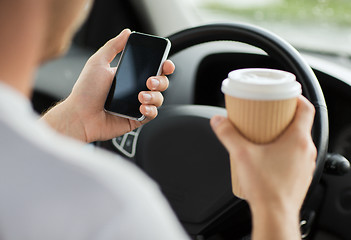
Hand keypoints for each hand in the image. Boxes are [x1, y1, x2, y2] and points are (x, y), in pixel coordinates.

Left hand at [42, 29, 174, 141]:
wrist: (80, 116)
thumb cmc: (85, 92)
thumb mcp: (98, 62)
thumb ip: (113, 46)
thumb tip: (127, 32)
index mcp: (129, 75)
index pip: (152, 68)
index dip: (163, 65)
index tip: (166, 64)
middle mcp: (135, 89)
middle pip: (160, 82)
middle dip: (160, 81)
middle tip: (149, 81)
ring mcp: (137, 104)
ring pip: (159, 98)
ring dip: (154, 96)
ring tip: (141, 96)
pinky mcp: (136, 118)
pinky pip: (152, 114)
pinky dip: (150, 110)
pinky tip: (141, 107)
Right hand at [211, 96, 316, 212]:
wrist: (274, 215)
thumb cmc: (266, 188)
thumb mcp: (242, 154)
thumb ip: (228, 134)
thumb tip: (218, 121)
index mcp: (298, 140)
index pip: (306, 109)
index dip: (296, 98)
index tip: (284, 95)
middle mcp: (306, 151)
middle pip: (300, 123)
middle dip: (283, 116)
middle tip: (267, 113)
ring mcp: (305, 164)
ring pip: (298, 140)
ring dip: (283, 133)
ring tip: (264, 133)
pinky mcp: (300, 175)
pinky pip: (295, 155)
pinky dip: (284, 149)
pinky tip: (267, 154)